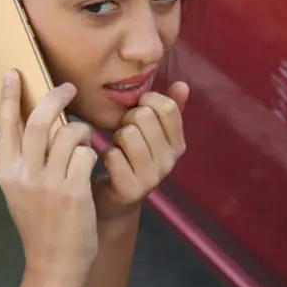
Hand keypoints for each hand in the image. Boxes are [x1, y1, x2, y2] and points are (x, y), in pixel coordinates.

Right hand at [0, 71, 99, 286]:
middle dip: (55, 97)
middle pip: (38, 121)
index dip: (8, 97)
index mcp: (6, 173)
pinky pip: (86, 154)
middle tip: (69, 87)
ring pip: (68, 134)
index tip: (13, 73)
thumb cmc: (41, 226)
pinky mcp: (73, 192)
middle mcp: (23, 175)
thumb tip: (25, 124)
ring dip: (81, 130)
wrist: (55, 264)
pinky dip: (92, 153)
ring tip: (84, 138)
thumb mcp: (18, 193)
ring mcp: (48, 184)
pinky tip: (91, 163)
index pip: (4, 126)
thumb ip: (20, 162)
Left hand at [94, 81, 190, 222]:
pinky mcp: (130, 190)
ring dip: (115, 137)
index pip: (167, 107)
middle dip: (126, 119)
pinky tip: (108, 163)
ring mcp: (151, 178)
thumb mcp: (152, 134)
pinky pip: (112, 155)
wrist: (115, 202)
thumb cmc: (131, 159)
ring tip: (117, 147)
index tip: (138, 109)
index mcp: (178, 145)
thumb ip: (168, 110)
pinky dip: (104, 154)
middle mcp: (169, 162)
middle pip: (144, 116)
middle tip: (123, 132)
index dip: (147, 100)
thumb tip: (183, 84)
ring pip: (127, 134)